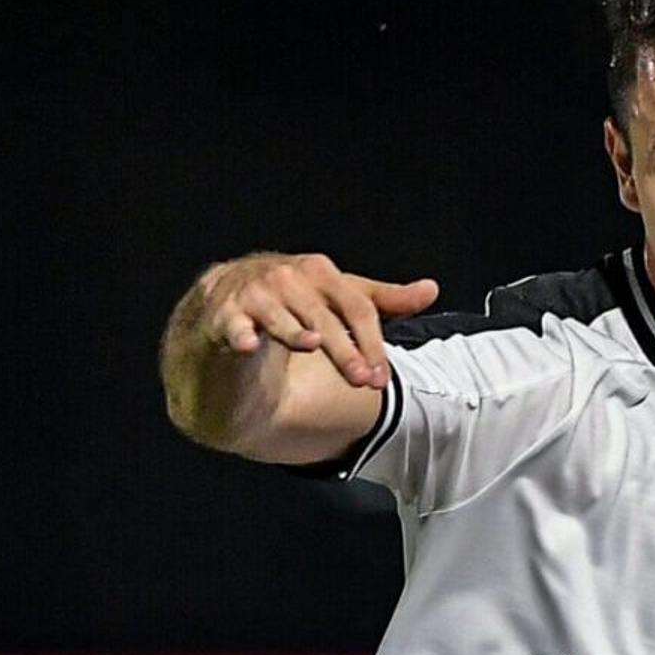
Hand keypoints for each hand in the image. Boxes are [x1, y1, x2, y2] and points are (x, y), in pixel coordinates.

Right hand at [191, 253, 437, 391]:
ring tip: (311, 344)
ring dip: (295, 332)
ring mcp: (253, 293)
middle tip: (364, 381)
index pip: (356, 306)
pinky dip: (239, 333)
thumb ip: (382, 299)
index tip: (381, 377)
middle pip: (323, 316)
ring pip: (281, 317)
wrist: (225, 303)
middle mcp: (287, 277)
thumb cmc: (289, 301)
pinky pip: (233, 325)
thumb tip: (431, 289)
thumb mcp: (338, 298)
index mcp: (319, 272)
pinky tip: (246, 345)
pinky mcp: (222, 313)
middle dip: (345, 350)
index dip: (371, 342)